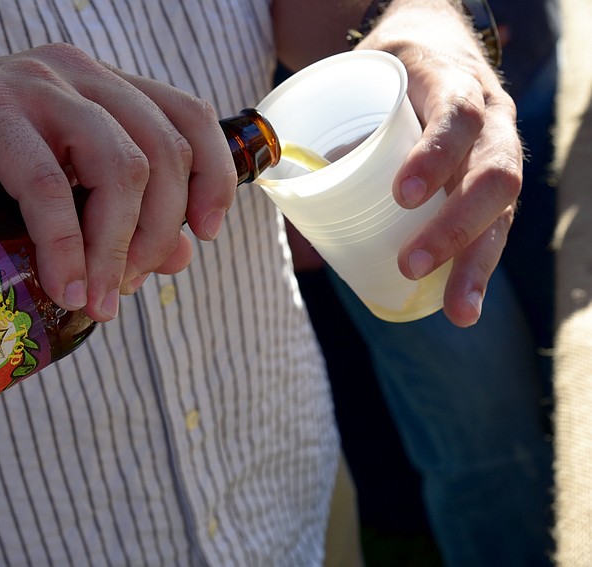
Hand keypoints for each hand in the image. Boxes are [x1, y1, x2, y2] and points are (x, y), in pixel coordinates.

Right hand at [0, 44, 238, 322]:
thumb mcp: (51, 194)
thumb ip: (112, 215)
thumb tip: (178, 254)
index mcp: (98, 88)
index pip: (186, 118)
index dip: (212, 176)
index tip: (205, 233)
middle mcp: (74, 77)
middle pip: (162, 151)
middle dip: (158, 232)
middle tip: (128, 287)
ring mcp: (32, 88)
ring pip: (117, 167)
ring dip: (119, 246)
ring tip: (97, 300)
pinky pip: (48, 186)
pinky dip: (64, 246)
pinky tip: (61, 288)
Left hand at [359, 0, 521, 326]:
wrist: (437, 47)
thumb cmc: (394, 73)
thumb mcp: (366, 80)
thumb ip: (336, 125)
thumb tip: (275, 185)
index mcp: (454, 85)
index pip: (457, 117)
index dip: (435, 157)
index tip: (401, 196)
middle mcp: (492, 120)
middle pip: (493, 174)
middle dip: (454, 228)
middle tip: (410, 266)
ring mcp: (500, 152)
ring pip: (503, 209)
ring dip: (476, 262)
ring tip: (458, 310)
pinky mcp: (495, 183)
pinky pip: (497, 225)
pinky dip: (479, 268)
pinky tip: (464, 304)